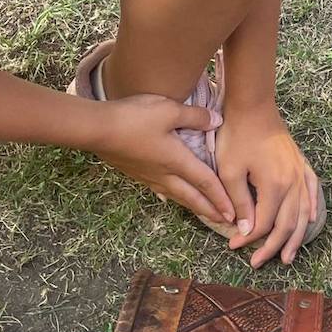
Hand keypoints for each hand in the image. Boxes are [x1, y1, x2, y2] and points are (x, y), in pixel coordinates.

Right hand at [95, 94, 234, 226]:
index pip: (205, 183)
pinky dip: (173, 197)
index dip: (221, 198)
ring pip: (176, 196)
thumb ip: (196, 116)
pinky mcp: (136, 172)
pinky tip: (169, 196)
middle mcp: (164, 173)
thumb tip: (218, 122)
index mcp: (177, 160)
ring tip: (203, 213)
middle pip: (192, 196)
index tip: (234, 213)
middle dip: (210, 210)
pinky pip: (161, 190)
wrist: (96, 129)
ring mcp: (148, 175)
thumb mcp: (170, 109)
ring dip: (193, 206)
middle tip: (224, 222)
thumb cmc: (135, 118)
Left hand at [216, 105, 318, 267]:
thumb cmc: (237, 136)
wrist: (253, 105)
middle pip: (287, 223)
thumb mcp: (230, 171)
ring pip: (303, 213)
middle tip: (257, 263)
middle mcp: (293, 182)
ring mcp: (300, 172)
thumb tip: (246, 231)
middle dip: (273, 246)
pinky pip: (312, 191)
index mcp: (275, 185)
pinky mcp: (301, 163)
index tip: (232, 247)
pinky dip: (312, 208)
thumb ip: (239, 203)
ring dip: (296, 237)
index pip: (265, 223)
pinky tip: (310, 219)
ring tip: (288, 256)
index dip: (249, 239)